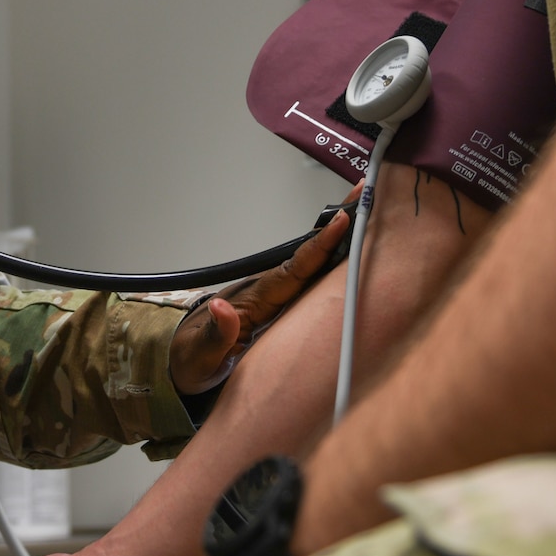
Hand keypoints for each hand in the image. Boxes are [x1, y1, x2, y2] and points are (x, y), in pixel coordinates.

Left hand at [171, 188, 354, 394]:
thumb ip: (214, 334)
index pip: (294, 269)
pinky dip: (335, 264)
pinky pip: (314, 282)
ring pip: (315, 266)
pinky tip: (357, 253)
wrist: (184, 363)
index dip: (319, 245)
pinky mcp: (282, 307)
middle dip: (338, 227)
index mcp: (256, 299)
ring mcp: (278, 297)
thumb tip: (221, 307)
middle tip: (367, 192)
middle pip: (312, 256)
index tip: (342, 220)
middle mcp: (270, 290)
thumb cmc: (192, 359)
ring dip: (341, 242)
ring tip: (371, 212)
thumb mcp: (200, 355)